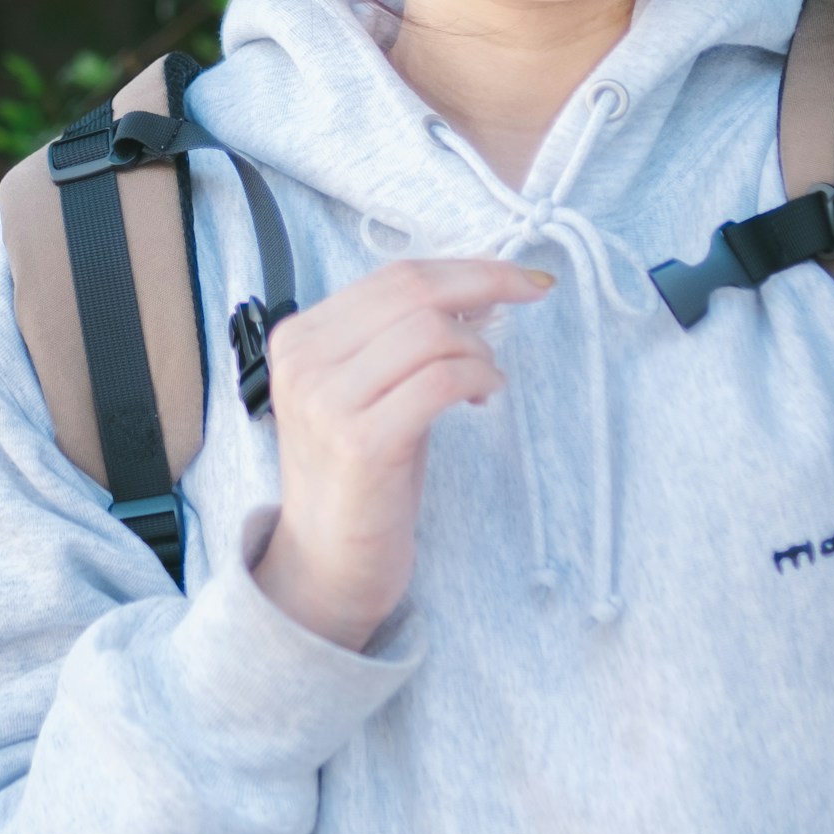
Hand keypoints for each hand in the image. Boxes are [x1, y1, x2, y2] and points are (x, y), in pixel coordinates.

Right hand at [250, 258, 552, 650]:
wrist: (327, 566)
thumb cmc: (361, 476)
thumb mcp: (373, 390)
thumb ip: (408, 337)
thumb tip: (481, 289)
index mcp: (301, 337)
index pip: (394, 276)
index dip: (466, 267)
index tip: (517, 275)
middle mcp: (304, 361)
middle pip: (414, 292)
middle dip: (487, 283)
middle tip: (533, 293)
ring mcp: (326, 401)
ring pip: (430, 332)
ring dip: (478, 348)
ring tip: (486, 378)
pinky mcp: (359, 443)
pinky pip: (439, 381)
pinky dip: (478, 378)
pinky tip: (485, 395)